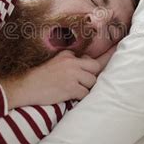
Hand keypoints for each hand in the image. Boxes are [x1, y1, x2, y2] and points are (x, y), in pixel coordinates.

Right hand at [0, 47, 115, 109]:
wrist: (25, 87)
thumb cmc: (41, 77)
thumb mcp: (56, 63)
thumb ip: (72, 61)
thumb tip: (88, 62)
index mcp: (68, 55)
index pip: (90, 55)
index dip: (107, 53)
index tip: (119, 47)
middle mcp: (71, 62)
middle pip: (95, 68)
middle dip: (93, 76)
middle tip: (86, 81)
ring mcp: (71, 75)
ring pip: (91, 82)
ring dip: (85, 88)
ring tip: (71, 89)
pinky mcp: (70, 88)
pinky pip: (85, 93)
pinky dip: (80, 97)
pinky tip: (70, 96)